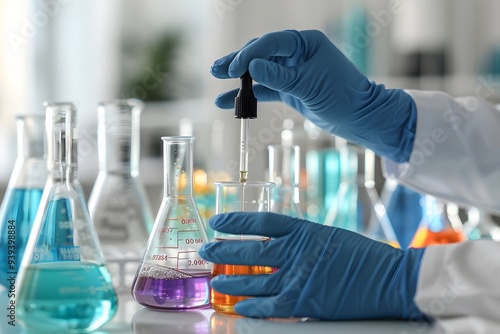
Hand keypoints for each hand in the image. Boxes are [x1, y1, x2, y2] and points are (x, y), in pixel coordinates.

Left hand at [198, 212, 426, 319]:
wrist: (390, 279)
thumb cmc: (363, 256)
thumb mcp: (329, 236)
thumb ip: (301, 239)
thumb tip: (275, 244)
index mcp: (304, 230)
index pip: (261, 222)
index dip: (236, 221)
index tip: (218, 222)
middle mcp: (297, 252)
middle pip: (250, 250)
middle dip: (224, 250)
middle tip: (207, 250)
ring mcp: (298, 278)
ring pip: (254, 280)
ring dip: (231, 281)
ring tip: (215, 280)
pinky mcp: (304, 302)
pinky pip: (269, 306)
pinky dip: (251, 306)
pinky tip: (238, 306)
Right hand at [211, 30, 415, 162]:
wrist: (359, 117)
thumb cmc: (342, 96)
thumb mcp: (308, 86)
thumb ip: (279, 77)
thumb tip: (251, 66)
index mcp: (305, 43)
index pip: (270, 43)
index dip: (248, 55)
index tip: (232, 70)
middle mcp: (297, 53)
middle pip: (261, 54)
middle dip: (238, 62)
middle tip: (217, 69)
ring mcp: (292, 71)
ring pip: (260, 71)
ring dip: (239, 77)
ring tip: (217, 78)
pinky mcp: (290, 88)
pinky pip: (265, 89)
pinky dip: (249, 95)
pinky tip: (229, 101)